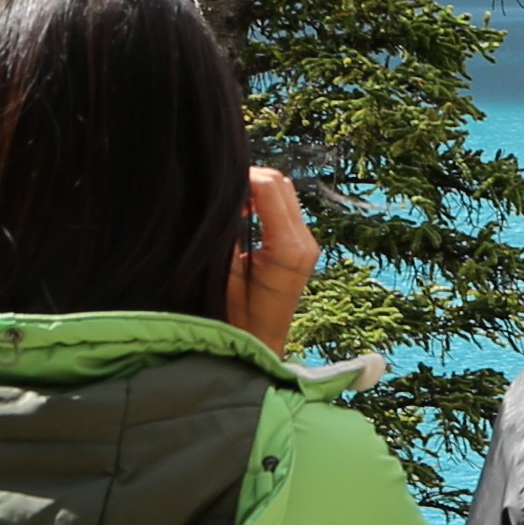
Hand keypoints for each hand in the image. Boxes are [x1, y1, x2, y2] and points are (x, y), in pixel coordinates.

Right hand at [229, 165, 314, 352]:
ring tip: (229, 200)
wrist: (256, 346)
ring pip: (284, 192)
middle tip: (221, 189)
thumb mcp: (224, 270)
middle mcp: (305, 241)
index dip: (240, 178)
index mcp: (288, 247)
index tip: (216, 185)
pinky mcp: (302, 247)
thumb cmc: (234, 316)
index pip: (268, 187)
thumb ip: (226, 230)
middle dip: (250, 178)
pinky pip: (285, 208)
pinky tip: (242, 211)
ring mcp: (307, 244)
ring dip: (257, 189)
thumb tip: (218, 195)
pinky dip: (263, 201)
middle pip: (280, 184)